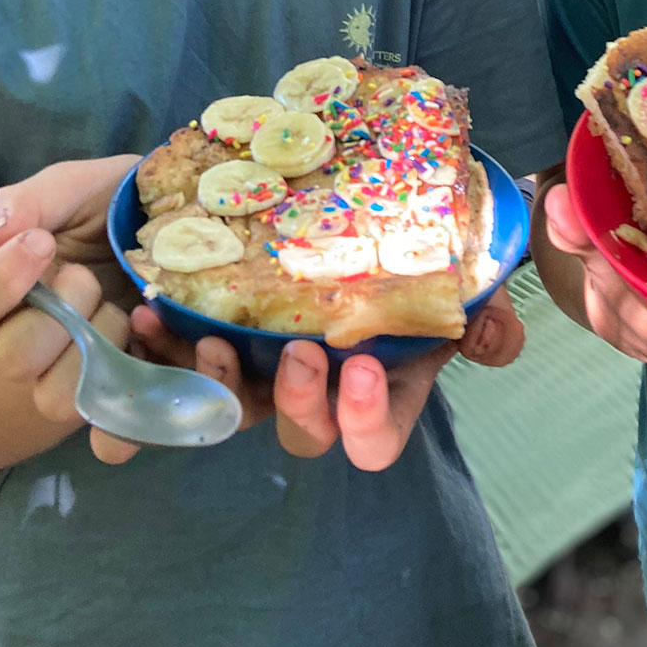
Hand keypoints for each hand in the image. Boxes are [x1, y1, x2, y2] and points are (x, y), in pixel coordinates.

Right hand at [0, 155, 141, 462]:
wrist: (180, 230)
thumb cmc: (111, 209)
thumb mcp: (74, 188)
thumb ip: (30, 201)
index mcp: (1, 293)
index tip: (41, 245)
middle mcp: (27, 342)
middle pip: (9, 359)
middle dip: (61, 309)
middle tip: (89, 275)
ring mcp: (74, 374)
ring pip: (57, 398)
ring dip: (102, 344)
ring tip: (133, 308)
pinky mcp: (125, 396)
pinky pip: (110, 441)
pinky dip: (136, 415)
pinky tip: (170, 356)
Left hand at [130, 281, 524, 472]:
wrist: (368, 206)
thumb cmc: (417, 251)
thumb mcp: (462, 280)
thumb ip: (484, 312)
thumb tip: (496, 343)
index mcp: (379, 388)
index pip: (372, 440)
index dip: (366, 421)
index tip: (364, 370)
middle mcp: (320, 388)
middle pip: (302, 431)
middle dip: (299, 401)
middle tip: (300, 352)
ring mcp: (264, 365)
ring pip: (234, 404)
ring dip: (218, 383)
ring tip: (211, 340)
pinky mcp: (215, 334)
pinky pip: (181, 359)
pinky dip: (163, 345)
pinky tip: (149, 312)